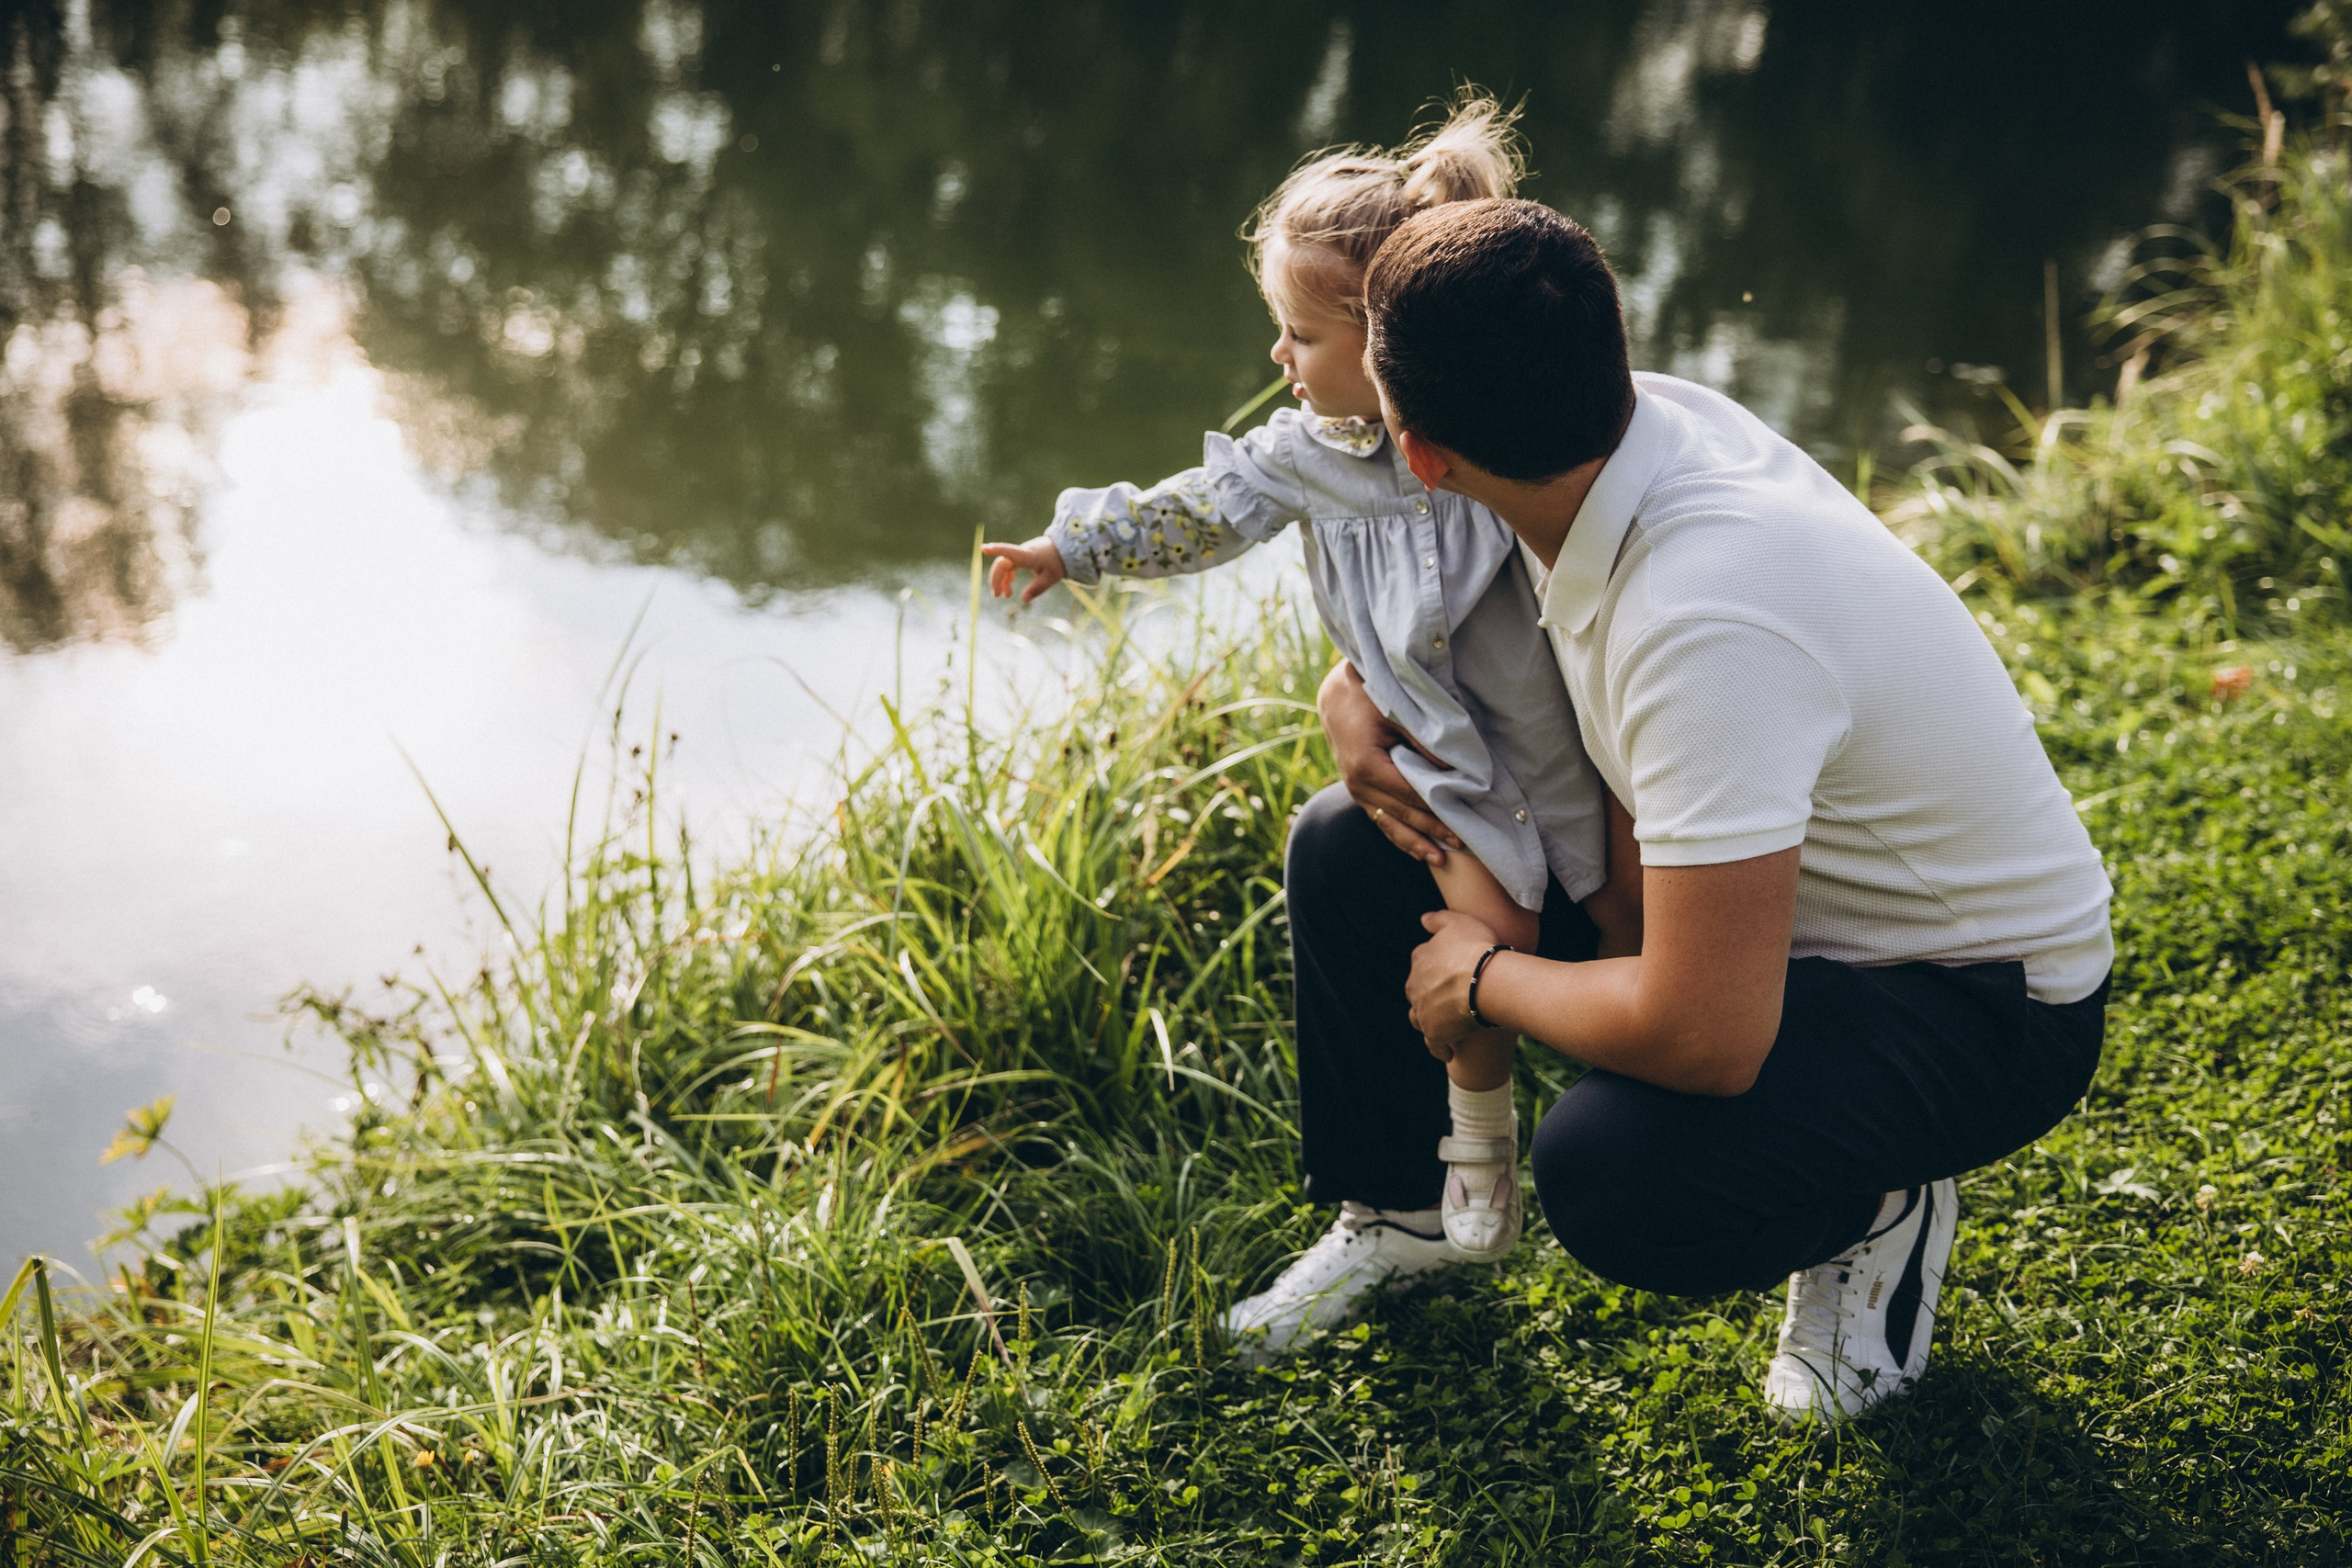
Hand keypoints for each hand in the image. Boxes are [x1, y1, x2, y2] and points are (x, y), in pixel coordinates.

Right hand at [981, 537, 1067, 603]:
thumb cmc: (1058, 562)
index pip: (1010, 552)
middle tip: (996, 596)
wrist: (1063, 549)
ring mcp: (1020, 554)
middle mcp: (1022, 552)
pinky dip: (1007, 577)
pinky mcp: (1020, 556)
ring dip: (1001, 580)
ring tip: (1005, 596)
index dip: (997, 550)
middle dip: (996, 579)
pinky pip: (1009, 566)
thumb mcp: (1051, 578)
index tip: (983, 548)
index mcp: (1029, 556)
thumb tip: (1024, 600)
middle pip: (1002, 563)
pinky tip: (1009, 589)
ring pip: (1004, 566)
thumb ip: (1037, 588)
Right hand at [1316, 660, 1460, 863]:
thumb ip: (1423, 743)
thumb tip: (1453, 773)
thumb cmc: (1369, 696)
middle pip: (1402, 814)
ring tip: (1441, 860)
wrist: (1336, 695)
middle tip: (1462, 844)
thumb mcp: (1398, 713)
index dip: (1437, 809)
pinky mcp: (1357, 792)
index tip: (1463, 819)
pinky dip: (1399, 835)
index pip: (1410, 795)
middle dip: (1432, 831)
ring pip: (1389, 824)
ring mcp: (1355, 791)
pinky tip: (1417, 850)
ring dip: (1415, 843)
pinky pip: (1380, 819)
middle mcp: (1357, 784)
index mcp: (1366, 766)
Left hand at [1405, 908, 1501, 1056]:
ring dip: (1429, 1019)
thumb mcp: (1459, 921)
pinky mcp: (1433, 1032)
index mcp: (1421, 958)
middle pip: (1418, 989)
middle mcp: (1415, 984)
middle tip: (1450, 997)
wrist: (1484, 981)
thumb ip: (1439, 919)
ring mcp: (1422, 1009)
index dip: (1436, 965)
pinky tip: (1450, 1052)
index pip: (1422, 960)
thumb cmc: (1477, 948)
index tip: (1448, 970)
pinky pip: (1434, 1044)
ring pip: (1419, 1017)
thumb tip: (1422, 920)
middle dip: (1429, 993)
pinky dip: (1440, 1048)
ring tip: (1445, 1022)